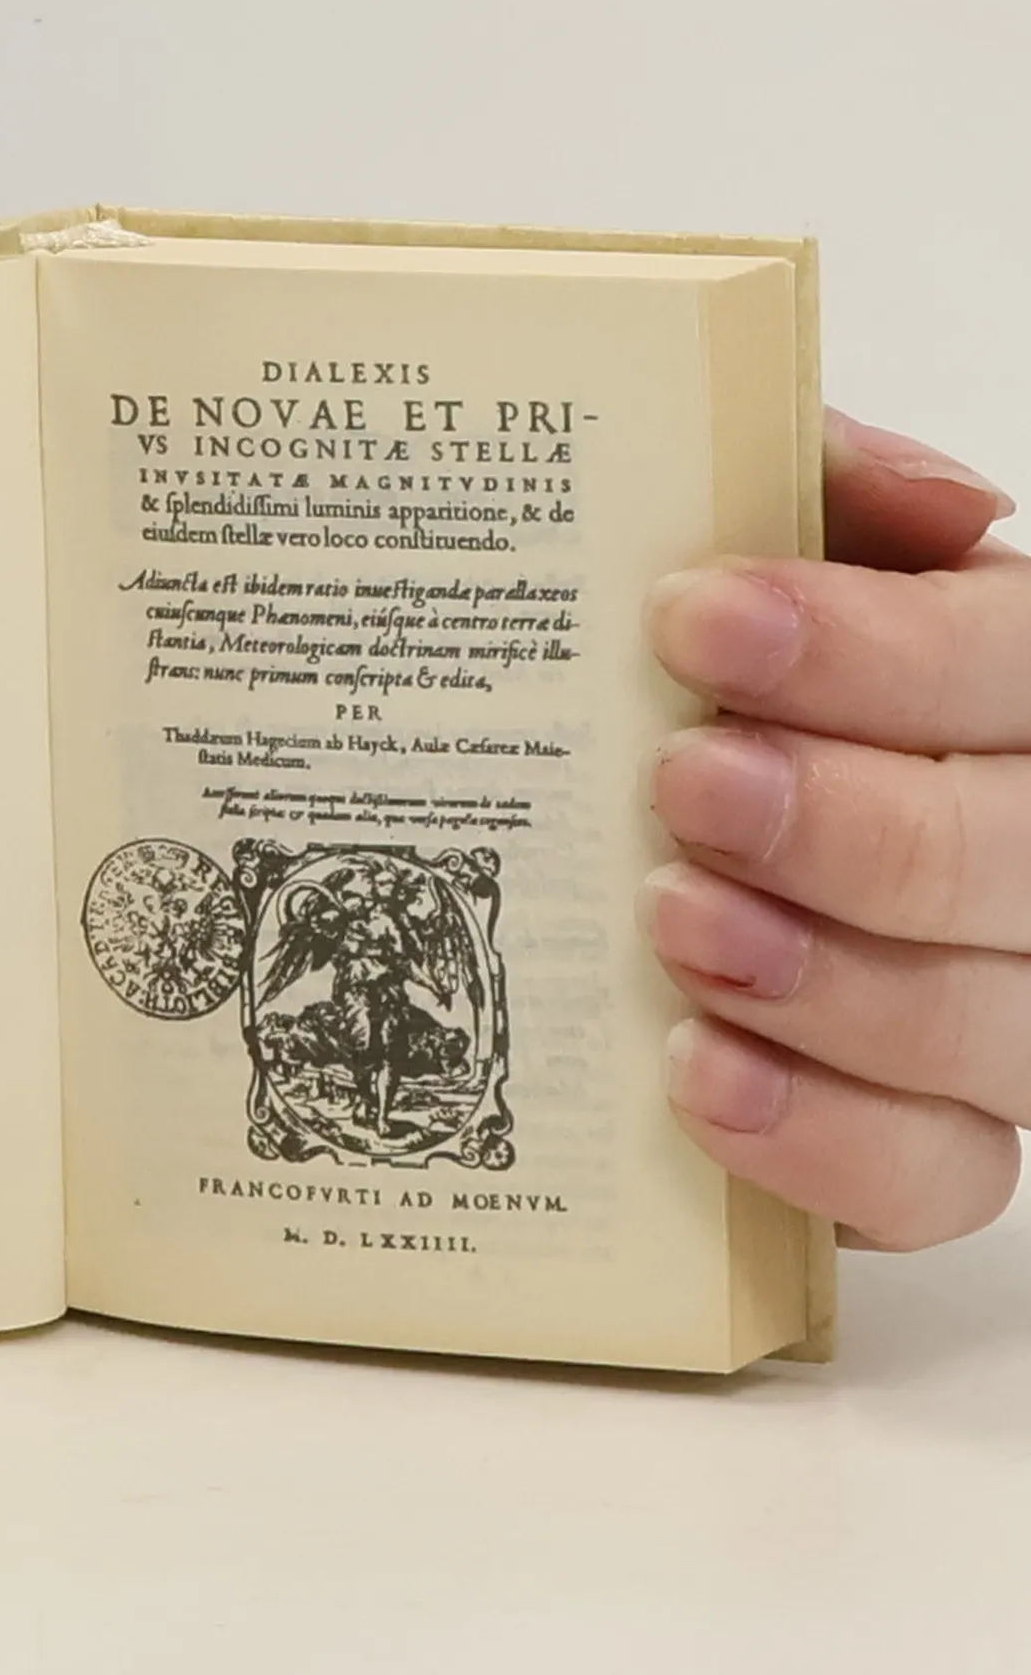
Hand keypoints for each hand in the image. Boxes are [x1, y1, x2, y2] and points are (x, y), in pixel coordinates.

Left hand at [646, 410, 1024, 1248]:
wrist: (690, 829)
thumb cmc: (738, 694)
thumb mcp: (780, 570)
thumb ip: (833, 503)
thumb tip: (937, 502)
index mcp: (1017, 693)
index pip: (1014, 664)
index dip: (870, 651)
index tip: (698, 622)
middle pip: (1013, 854)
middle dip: (846, 822)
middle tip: (684, 785)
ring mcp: (1007, 1011)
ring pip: (991, 1025)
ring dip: (828, 983)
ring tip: (678, 925)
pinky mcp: (934, 1136)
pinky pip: (935, 1172)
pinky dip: (820, 1138)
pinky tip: (699, 1078)